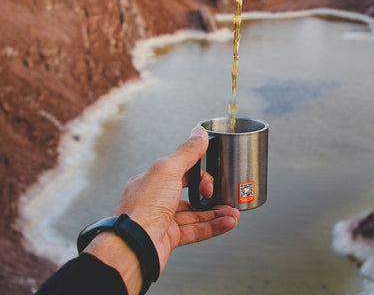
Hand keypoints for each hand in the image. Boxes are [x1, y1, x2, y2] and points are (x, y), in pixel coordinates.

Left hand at [85, 127, 239, 294]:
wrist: (132, 247)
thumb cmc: (143, 208)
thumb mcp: (168, 170)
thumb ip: (186, 152)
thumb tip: (198, 133)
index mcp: (152, 180)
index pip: (180, 171)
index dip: (198, 173)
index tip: (211, 175)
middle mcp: (155, 199)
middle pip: (189, 193)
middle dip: (209, 194)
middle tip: (222, 194)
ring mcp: (162, 220)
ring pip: (195, 214)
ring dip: (216, 212)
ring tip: (234, 212)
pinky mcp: (169, 239)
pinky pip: (195, 231)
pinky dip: (213, 227)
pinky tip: (227, 223)